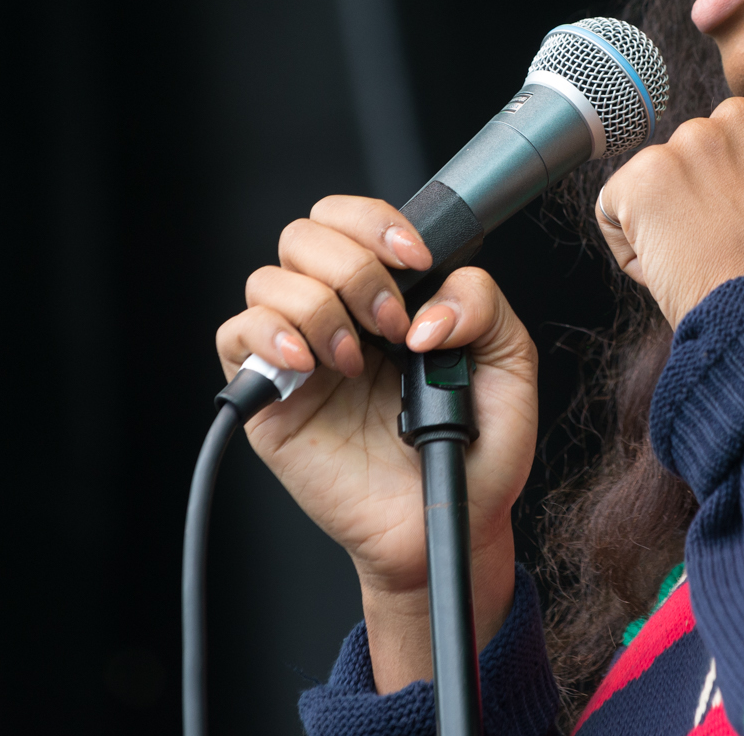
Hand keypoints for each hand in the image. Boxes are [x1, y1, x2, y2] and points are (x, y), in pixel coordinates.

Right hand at [214, 196, 539, 688]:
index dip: (377, 224)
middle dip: (354, 269)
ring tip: (359, 362)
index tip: (418, 262)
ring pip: (268, 278)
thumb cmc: (478, 450)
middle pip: (305, 234)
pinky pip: (233, 336)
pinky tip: (312, 367)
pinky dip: (269, 337)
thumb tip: (426, 310)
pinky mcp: (266, 397)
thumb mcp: (510, 365)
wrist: (450, 523)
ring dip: (321, 308)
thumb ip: (484, 306)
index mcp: (390, 293)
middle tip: (393, 326)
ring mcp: (299, 353)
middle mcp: (338, 313)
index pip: (352, 218)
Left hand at [596, 95, 743, 324]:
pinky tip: (669, 269)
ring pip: (659, 182)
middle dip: (706, 199)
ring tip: (706, 262)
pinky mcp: (643, 177)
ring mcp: (687, 145)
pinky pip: (616, 207)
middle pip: (700, 158)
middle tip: (735, 249)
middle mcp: (737, 118)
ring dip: (669, 221)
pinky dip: (632, 244)